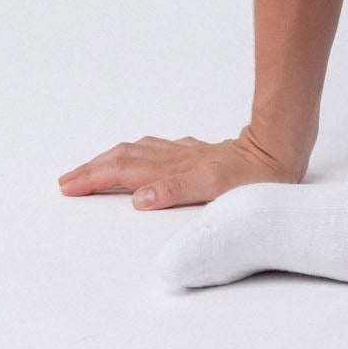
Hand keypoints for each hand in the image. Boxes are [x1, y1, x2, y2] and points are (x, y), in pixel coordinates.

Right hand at [58, 127, 304, 210]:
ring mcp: (186, 153)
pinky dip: (136, 155)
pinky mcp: (198, 154)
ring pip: (138, 152)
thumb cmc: (253, 176)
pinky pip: (156, 151)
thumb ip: (175, 189)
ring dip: (111, 160)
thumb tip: (138, 197)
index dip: (93, 178)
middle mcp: (175, 157)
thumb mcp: (215, 188)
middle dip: (93, 169)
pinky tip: (139, 157)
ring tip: (91, 168)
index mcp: (173, 168)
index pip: (123, 172)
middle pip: (124, 158)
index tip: (68, 187)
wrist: (280, 152)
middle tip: (67, 180)